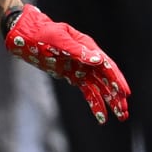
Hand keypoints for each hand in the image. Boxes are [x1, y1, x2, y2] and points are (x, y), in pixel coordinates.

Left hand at [5, 5, 129, 123]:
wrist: (26, 36)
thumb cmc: (42, 34)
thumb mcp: (58, 40)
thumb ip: (77, 51)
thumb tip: (98, 60)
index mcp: (87, 47)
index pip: (107, 66)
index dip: (117, 80)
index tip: (125, 93)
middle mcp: (87, 59)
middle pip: (107, 80)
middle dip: (117, 95)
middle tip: (125, 111)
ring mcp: (81, 69)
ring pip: (100, 88)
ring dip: (110, 102)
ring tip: (121, 116)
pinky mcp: (73, 77)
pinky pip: (88, 92)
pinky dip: (95, 103)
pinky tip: (102, 117)